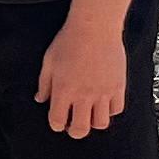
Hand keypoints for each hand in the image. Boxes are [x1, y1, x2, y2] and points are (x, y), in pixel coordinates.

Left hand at [36, 10, 129, 138]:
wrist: (94, 27)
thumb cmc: (69, 41)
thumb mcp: (48, 61)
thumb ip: (44, 84)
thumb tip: (40, 99)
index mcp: (63, 90)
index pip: (58, 121)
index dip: (56, 125)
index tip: (58, 121)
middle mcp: (83, 96)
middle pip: (80, 129)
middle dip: (74, 131)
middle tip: (73, 125)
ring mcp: (103, 93)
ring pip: (101, 124)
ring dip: (93, 122)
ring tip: (90, 114)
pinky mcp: (118, 87)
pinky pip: (117, 109)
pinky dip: (110, 110)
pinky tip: (104, 103)